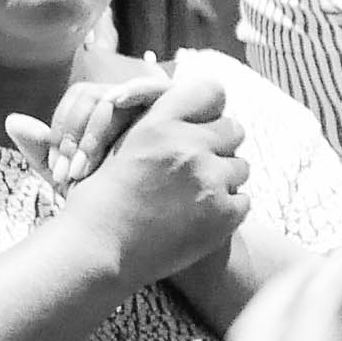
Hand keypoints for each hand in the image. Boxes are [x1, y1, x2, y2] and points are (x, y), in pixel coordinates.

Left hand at [7, 55, 173, 195]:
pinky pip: (157, 88)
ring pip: (119, 94)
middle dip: (78, 135)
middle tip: (73, 174)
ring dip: (100, 124)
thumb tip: (12, 121)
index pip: (77, 102)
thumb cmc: (119, 201)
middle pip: (94, 97)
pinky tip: (121, 100)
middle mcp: (125, 104)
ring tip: (88, 158)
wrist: (157, 224)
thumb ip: (44, 153)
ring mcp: (152, 103)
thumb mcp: (76, 181)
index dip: (63, 132)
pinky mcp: (178, 106)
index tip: (59, 172)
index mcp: (101, 116)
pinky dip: (139, 89)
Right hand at [57, 58, 249, 291]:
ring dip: (224, 178)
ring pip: (241, 166)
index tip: (202, 123)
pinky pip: (244, 201)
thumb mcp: (117, 144)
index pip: (211, 91)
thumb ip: (155, 124)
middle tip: (198, 166)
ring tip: (195, 196)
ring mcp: (209, 179)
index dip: (210, 107)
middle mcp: (188, 145)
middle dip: (219, 144)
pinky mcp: (223, 213)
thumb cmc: (98, 200)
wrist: (97, 249)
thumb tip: (184, 109)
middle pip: (233, 129)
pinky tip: (199, 218)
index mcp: (159, 123)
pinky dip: (227, 210)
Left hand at [219, 258, 341, 340]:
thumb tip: (332, 261)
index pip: (282, 286)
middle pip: (277, 314)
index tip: (340, 260)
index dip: (312, 271)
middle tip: (340, 288)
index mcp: (253, 332)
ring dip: (311, 333)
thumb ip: (318, 302)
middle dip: (309, 298)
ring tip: (339, 329)